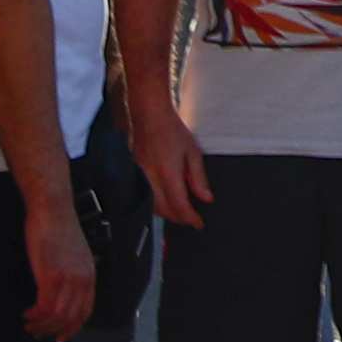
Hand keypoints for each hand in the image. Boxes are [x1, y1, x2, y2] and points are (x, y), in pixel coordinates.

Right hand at [21, 190, 97, 341]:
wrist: (52, 210)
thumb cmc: (59, 228)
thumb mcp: (75, 254)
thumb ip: (73, 273)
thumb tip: (64, 292)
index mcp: (90, 275)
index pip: (86, 311)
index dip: (73, 328)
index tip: (61, 337)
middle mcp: (83, 280)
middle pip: (71, 318)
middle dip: (53, 330)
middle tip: (38, 333)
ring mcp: (68, 279)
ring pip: (57, 316)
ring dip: (41, 325)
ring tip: (29, 324)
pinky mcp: (51, 276)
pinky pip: (45, 306)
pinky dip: (35, 314)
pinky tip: (27, 313)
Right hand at [133, 103, 213, 228]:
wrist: (149, 117)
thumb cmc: (172, 131)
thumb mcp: (193, 153)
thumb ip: (198, 178)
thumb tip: (206, 199)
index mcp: (167, 173)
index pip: (179, 205)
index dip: (190, 218)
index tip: (199, 223)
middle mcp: (150, 179)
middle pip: (165, 211)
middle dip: (180, 218)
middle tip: (194, 219)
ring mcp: (140, 178)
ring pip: (153, 207)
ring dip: (168, 213)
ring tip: (183, 212)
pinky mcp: (135, 176)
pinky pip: (146, 198)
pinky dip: (158, 205)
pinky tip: (168, 201)